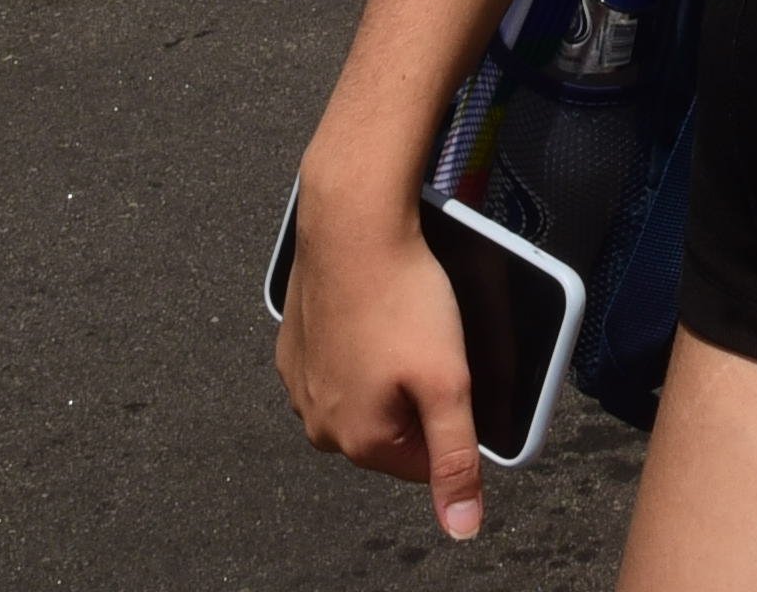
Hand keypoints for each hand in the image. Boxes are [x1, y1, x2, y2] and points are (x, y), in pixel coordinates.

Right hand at [274, 188, 486, 540]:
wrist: (353, 226)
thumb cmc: (403, 299)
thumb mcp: (449, 384)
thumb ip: (457, 460)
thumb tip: (462, 529)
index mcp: (357, 440)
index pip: (424, 460)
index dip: (449, 416)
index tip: (450, 371)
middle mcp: (318, 423)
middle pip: (393, 428)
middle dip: (416, 394)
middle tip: (427, 343)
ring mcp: (299, 383)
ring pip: (366, 393)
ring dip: (388, 369)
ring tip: (401, 322)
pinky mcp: (293, 345)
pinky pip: (339, 362)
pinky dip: (361, 343)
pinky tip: (373, 311)